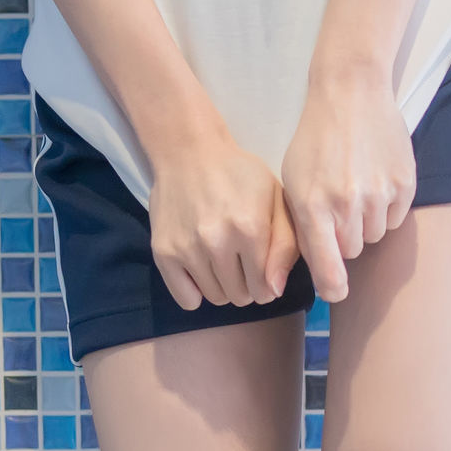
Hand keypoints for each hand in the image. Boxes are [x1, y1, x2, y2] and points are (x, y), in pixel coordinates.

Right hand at [146, 126, 299, 310]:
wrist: (189, 151)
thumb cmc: (240, 175)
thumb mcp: (276, 199)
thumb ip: (286, 245)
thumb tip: (273, 291)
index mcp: (250, 229)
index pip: (265, 290)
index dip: (267, 283)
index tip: (261, 269)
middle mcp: (217, 242)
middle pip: (241, 297)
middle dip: (246, 285)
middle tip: (240, 261)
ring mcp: (187, 248)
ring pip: (215, 298)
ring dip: (223, 286)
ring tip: (221, 260)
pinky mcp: (164, 252)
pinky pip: (186, 298)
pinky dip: (195, 292)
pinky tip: (200, 270)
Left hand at [280, 61, 415, 301]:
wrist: (351, 92)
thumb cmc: (316, 139)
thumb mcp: (294, 180)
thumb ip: (302, 226)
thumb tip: (307, 270)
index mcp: (313, 205)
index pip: (328, 268)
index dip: (333, 287)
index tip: (336, 293)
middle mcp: (347, 204)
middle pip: (352, 250)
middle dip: (345, 236)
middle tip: (339, 204)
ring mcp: (379, 195)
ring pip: (375, 235)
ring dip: (366, 221)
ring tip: (357, 186)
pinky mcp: (404, 185)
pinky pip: (395, 217)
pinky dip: (386, 206)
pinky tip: (375, 178)